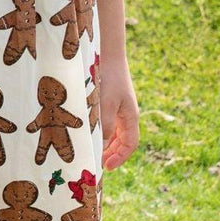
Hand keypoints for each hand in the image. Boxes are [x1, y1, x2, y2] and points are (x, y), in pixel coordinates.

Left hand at [100, 55, 138, 170]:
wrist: (107, 53)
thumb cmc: (108, 77)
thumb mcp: (105, 103)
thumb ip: (104, 125)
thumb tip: (102, 146)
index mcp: (130, 116)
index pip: (130, 144)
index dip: (120, 157)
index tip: (106, 167)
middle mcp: (126, 114)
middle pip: (123, 141)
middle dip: (112, 154)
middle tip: (96, 162)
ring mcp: (119, 108)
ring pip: (114, 133)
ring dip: (105, 144)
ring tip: (91, 151)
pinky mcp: (109, 101)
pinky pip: (108, 123)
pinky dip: (100, 132)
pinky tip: (88, 134)